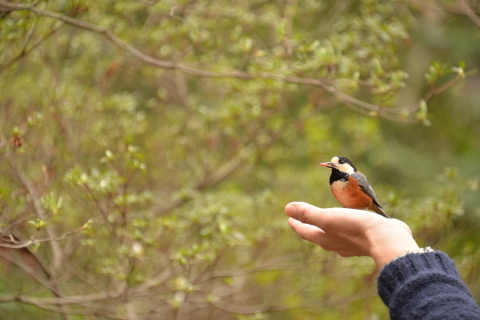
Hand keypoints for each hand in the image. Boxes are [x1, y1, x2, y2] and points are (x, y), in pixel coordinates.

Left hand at [285, 202, 418, 268]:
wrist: (386, 240)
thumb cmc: (354, 227)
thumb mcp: (328, 218)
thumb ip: (308, 213)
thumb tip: (287, 208)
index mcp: (324, 239)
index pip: (305, 231)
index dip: (296, 224)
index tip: (289, 219)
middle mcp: (336, 244)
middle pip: (318, 235)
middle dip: (310, 227)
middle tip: (303, 221)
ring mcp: (351, 244)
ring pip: (334, 236)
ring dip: (328, 229)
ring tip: (326, 222)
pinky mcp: (365, 240)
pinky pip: (350, 234)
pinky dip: (344, 228)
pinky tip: (351, 224)